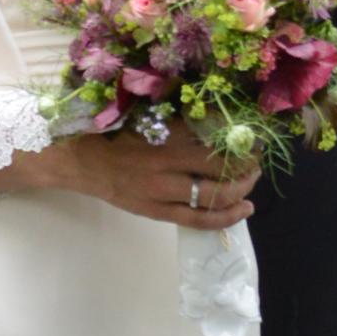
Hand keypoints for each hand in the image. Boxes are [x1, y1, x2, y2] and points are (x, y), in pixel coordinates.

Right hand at [18, 130, 261, 232]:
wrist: (80, 160)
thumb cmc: (114, 132)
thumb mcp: (147, 115)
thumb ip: (181, 119)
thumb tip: (220, 117)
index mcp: (165, 135)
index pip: (216, 140)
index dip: (242, 142)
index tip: (254, 138)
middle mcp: (167, 164)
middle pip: (221, 170)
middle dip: (247, 167)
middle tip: (256, 161)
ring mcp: (162, 192)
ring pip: (214, 197)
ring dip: (241, 191)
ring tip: (251, 184)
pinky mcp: (157, 211)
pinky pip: (198, 220)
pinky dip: (225, 217)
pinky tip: (243, 210)